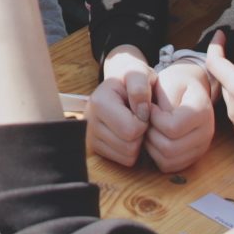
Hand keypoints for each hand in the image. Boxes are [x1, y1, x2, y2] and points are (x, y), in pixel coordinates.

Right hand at [84, 47, 155, 168]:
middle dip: (141, 133)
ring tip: (133, 124)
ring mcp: (90, 137)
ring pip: (128, 156)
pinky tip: (128, 134)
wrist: (119, 85)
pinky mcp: (95, 148)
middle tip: (139, 117)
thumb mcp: (138, 73)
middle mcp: (88, 122)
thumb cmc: (131, 80)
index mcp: (98, 102)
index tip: (143, 108)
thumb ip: (140, 86)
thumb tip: (141, 111)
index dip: (144, 121)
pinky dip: (131, 150)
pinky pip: (124, 160)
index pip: (131, 129)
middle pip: (129, 146)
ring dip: (137, 142)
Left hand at [142, 61, 216, 172]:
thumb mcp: (169, 80)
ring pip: (167, 160)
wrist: (189, 89)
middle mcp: (206, 133)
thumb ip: (164, 99)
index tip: (150, 107)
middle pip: (169, 148)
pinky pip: (168, 166)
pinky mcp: (192, 157)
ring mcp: (201, 148)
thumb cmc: (175, 83)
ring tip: (150, 128)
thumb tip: (157, 120)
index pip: (172, 128)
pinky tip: (155, 138)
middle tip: (146, 120)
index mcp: (202, 111)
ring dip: (151, 146)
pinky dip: (155, 155)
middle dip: (150, 134)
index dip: (153, 119)